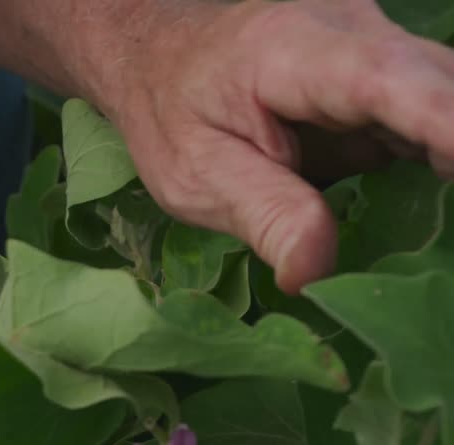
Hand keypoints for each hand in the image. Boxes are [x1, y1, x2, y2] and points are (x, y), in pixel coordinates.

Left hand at [101, 0, 453, 291]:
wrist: (157, 57)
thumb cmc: (169, 112)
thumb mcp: (197, 177)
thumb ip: (266, 217)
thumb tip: (314, 275)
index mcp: (293, 53)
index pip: (391, 82)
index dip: (446, 125)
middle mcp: (351, 33)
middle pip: (439, 85)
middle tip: (451, 228)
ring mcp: (375, 48)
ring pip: (446, 96)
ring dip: (449, 158)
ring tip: (440, 224)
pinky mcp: (385, 77)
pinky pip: (432, 111)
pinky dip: (442, 157)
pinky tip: (436, 209)